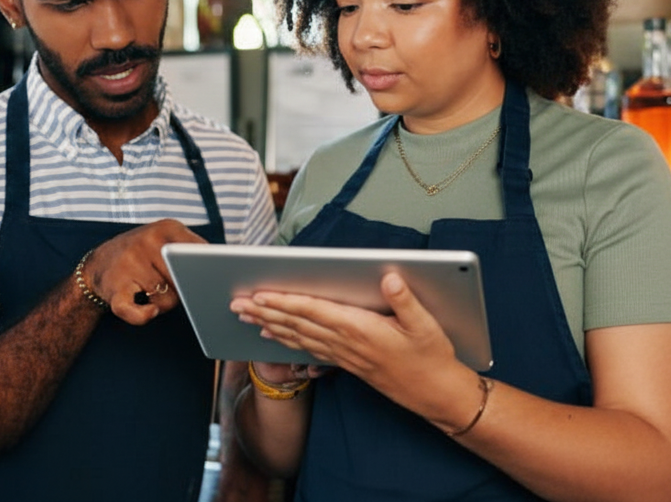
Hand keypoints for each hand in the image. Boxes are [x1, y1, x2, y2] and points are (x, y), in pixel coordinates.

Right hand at [85, 219, 203, 324]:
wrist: (97, 264)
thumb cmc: (142, 255)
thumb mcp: (166, 238)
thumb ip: (193, 248)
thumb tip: (218, 271)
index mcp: (167, 228)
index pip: (201, 253)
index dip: (207, 270)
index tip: (210, 278)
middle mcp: (148, 241)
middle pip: (185, 279)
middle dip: (183, 289)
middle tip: (172, 285)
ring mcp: (129, 264)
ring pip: (167, 299)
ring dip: (164, 303)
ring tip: (153, 292)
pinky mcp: (115, 289)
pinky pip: (137, 313)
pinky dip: (144, 316)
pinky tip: (149, 311)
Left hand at [230, 273, 466, 411]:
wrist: (434, 394)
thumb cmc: (431, 357)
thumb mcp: (426, 325)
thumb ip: (405, 300)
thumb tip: (389, 277)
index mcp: (360, 329)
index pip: (314, 312)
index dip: (284, 302)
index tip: (260, 294)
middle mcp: (346, 343)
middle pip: (297, 324)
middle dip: (265, 313)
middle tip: (236, 304)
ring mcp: (344, 355)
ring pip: (298, 337)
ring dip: (270, 325)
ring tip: (245, 316)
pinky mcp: (346, 362)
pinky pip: (308, 349)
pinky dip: (287, 340)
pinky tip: (273, 336)